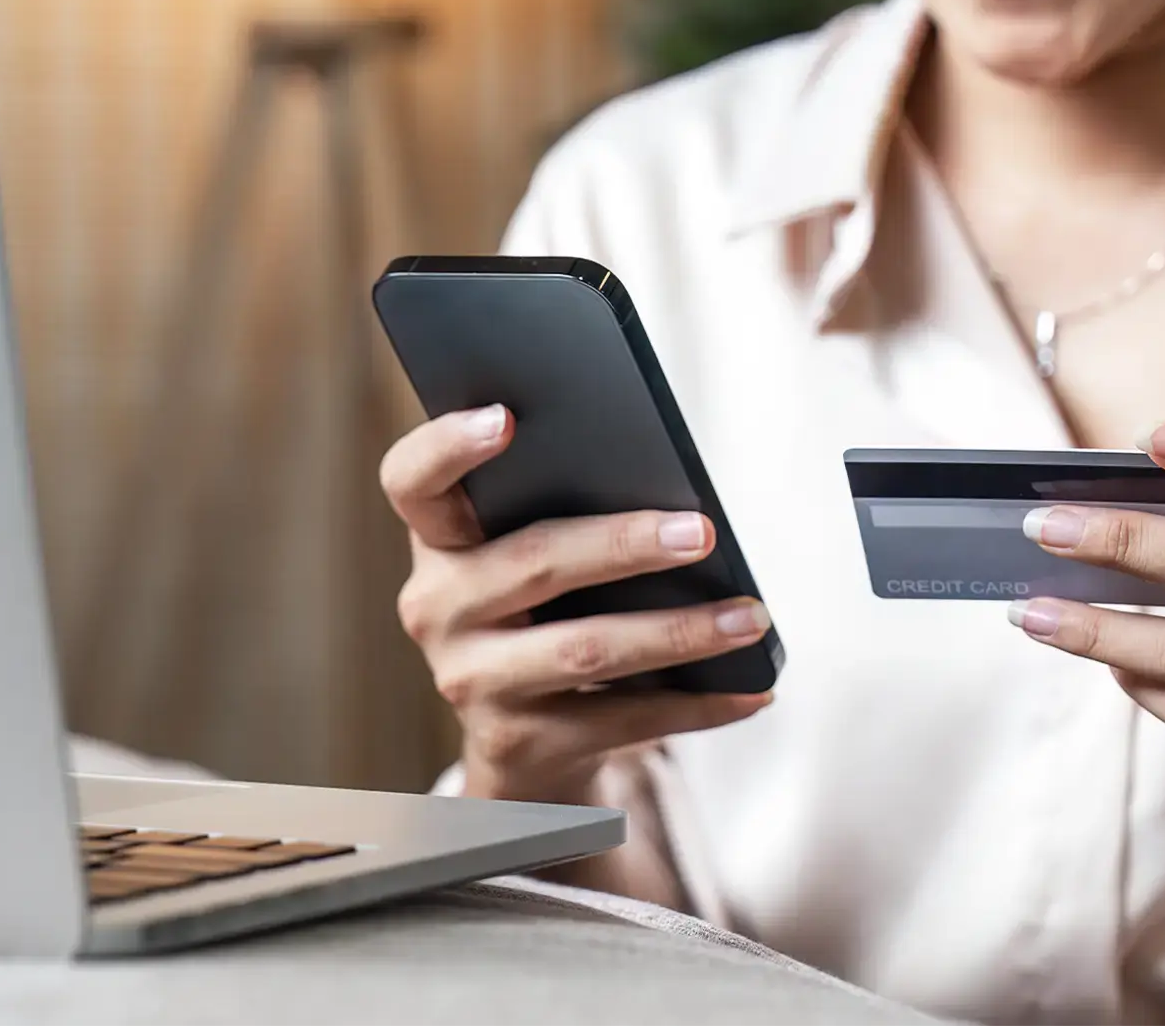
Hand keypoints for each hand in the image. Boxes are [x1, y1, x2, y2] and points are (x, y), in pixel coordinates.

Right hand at [381, 404, 774, 806]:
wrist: (523, 747)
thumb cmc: (548, 619)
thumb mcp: (539, 565)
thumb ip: (571, 518)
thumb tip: (681, 504)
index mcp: (439, 542)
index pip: (412, 481)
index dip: (447, 446)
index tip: (507, 418)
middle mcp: (437, 608)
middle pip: (533, 561)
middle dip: (625, 544)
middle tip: (703, 532)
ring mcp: (471, 680)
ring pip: (584, 648)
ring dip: (679, 631)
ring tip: (749, 618)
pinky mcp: (517, 743)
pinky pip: (622, 718)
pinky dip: (699, 703)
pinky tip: (752, 690)